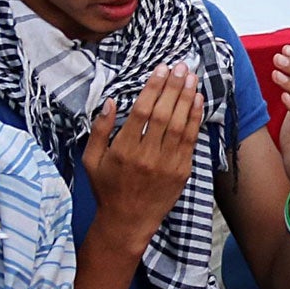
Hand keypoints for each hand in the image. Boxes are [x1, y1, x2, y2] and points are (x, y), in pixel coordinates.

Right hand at [83, 65, 204, 256]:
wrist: (128, 222)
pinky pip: (190, 141)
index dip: (153, 88)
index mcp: (124, 150)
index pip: (141, 112)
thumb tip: (109, 101)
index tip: (162, 69)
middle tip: (182, 66)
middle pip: (163, 114)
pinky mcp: (181, 172)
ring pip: (180, 125)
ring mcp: (167, 165)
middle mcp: (147, 156)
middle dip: (174, 87)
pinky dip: (195, 119)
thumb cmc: (107, 188)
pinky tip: (197, 101)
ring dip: (187, 99)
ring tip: (192, 77)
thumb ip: (99, 130)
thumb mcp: (92, 160)